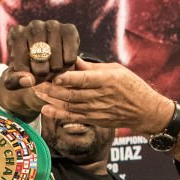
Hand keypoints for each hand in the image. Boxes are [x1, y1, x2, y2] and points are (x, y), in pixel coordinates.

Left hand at [0, 21, 79, 116]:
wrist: (47, 63)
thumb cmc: (27, 71)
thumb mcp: (15, 79)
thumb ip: (15, 81)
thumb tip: (28, 80)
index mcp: (16, 34)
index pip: (20, 57)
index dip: (26, 73)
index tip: (29, 76)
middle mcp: (34, 25)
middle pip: (38, 52)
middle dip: (41, 71)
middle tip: (43, 75)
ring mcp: (52, 24)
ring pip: (55, 52)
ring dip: (54, 68)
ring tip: (52, 70)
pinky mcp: (69, 29)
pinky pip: (69, 51)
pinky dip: (67, 63)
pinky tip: (63, 64)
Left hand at [33, 57, 173, 132]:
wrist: (144, 111)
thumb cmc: (131, 86)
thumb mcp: (116, 70)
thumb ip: (93, 68)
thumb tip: (74, 59)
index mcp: (108, 80)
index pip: (84, 79)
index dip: (68, 78)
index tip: (53, 76)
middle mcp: (101, 97)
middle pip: (72, 93)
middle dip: (52, 89)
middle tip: (36, 82)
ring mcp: (97, 110)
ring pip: (70, 106)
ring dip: (52, 100)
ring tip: (37, 93)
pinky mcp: (94, 120)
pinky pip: (73, 117)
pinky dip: (59, 114)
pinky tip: (46, 109)